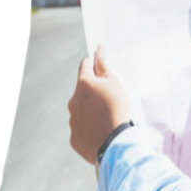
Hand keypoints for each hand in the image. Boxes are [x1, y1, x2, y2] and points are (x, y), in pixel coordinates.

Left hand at [68, 45, 131, 164]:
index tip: (100, 68)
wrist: (115, 141)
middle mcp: (73, 101)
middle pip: (82, 90)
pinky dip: (89, 127)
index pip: (85, 66)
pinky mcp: (74, 138)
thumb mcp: (115, 83)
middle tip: (109, 98)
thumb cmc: (118, 107)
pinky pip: (81, 128)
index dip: (93, 64)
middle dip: (93, 91)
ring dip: (90, 110)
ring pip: (81, 110)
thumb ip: (103, 66)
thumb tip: (98, 49)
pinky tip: (102, 130)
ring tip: (107, 117)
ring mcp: (72, 120)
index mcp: (83, 84)